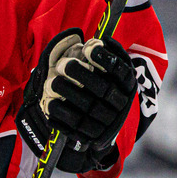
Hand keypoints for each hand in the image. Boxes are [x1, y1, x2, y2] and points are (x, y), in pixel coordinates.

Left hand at [16, 29, 136, 172]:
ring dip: (67, 94)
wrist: (106, 126)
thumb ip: (110, 54)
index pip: (120, 71)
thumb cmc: (107, 86)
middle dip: (80, 74)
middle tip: (62, 64)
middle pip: (102, 89)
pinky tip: (48, 105)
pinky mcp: (92, 137)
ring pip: (87, 109)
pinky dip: (60, 117)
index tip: (87, 47)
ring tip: (51, 83)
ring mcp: (107, 124)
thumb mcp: (114, 71)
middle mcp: (121, 106)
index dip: (104, 59)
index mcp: (127, 86)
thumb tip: (103, 40)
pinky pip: (75, 129)